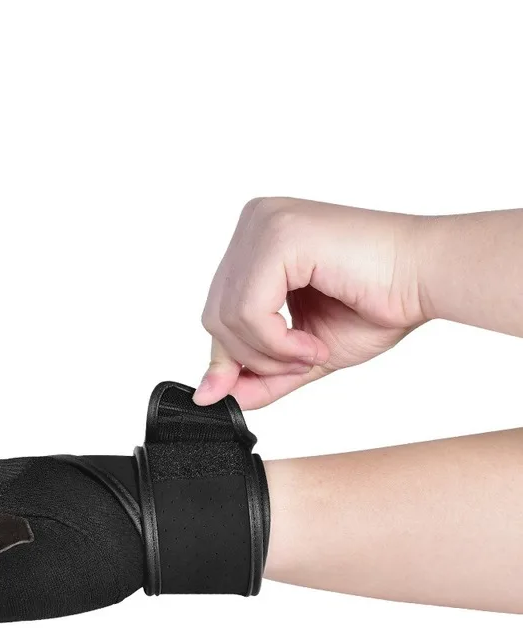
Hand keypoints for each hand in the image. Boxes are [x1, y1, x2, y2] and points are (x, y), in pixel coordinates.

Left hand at [195, 198, 425, 408]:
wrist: (428, 278)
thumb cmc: (378, 301)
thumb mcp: (301, 350)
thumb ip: (259, 371)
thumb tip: (214, 396)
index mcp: (257, 242)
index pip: (218, 309)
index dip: (224, 358)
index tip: (222, 394)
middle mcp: (255, 223)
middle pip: (214, 315)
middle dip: (251, 357)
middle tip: (297, 365)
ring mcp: (264, 224)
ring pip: (226, 316)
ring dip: (268, 354)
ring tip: (310, 352)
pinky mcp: (279, 234)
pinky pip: (248, 310)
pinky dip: (277, 343)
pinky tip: (311, 344)